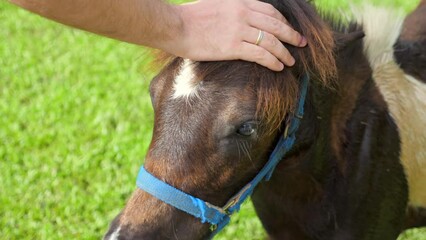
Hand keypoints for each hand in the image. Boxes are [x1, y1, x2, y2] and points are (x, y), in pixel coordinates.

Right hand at [169, 0, 306, 70]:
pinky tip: (278, 66)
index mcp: (239, 2)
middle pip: (275, 25)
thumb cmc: (191, 17)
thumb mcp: (216, 4)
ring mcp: (239, 30)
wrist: (176, 26)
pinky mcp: (232, 47)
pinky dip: (272, 60)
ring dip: (284, 52)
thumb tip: (246, 20)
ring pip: (271, 41)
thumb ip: (233, 10)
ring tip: (291, 61)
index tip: (290, 30)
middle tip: (301, 43)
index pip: (269, 11)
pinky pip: (260, 54)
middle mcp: (243, 14)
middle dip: (291, 35)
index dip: (283, 22)